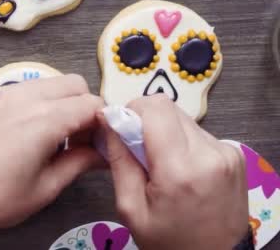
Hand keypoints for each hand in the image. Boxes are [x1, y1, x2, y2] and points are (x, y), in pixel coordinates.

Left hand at [0, 75, 104, 232]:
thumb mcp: (44, 188)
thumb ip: (80, 163)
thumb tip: (102, 153)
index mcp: (44, 120)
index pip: (92, 104)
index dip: (102, 122)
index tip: (99, 142)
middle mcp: (25, 97)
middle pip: (73, 83)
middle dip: (83, 106)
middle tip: (76, 138)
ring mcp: (3, 93)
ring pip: (48, 82)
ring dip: (59, 101)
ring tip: (50, 135)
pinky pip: (23, 89)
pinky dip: (35, 101)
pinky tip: (24, 130)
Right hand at [100, 95, 247, 249]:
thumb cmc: (169, 242)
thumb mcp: (130, 208)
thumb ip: (119, 159)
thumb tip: (108, 118)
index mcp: (180, 170)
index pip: (155, 108)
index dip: (131, 111)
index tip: (120, 131)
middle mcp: (209, 154)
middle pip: (168, 108)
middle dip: (145, 122)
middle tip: (136, 151)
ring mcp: (226, 152)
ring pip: (182, 118)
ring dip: (164, 133)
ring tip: (160, 165)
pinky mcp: (234, 154)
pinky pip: (197, 132)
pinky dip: (181, 143)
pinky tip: (179, 170)